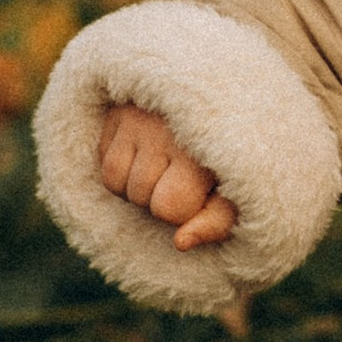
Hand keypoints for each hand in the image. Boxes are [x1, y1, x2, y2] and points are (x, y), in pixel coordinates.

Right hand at [98, 101, 237, 249]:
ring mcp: (136, 115)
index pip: (168, 207)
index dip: (182, 210)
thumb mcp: (239, 188)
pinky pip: (102, 157)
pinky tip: (144, 151)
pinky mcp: (117, 107)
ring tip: (161, 164)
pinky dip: (120, 163)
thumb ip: (217, 221)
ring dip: (133, 183)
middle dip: (156, 196)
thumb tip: (181, 243)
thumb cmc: (233, 154)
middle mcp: (164, 127)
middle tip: (181, 172)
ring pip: (114, 179)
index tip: (200, 190)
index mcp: (202, 147)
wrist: (228, 98)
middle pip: (139, 195)